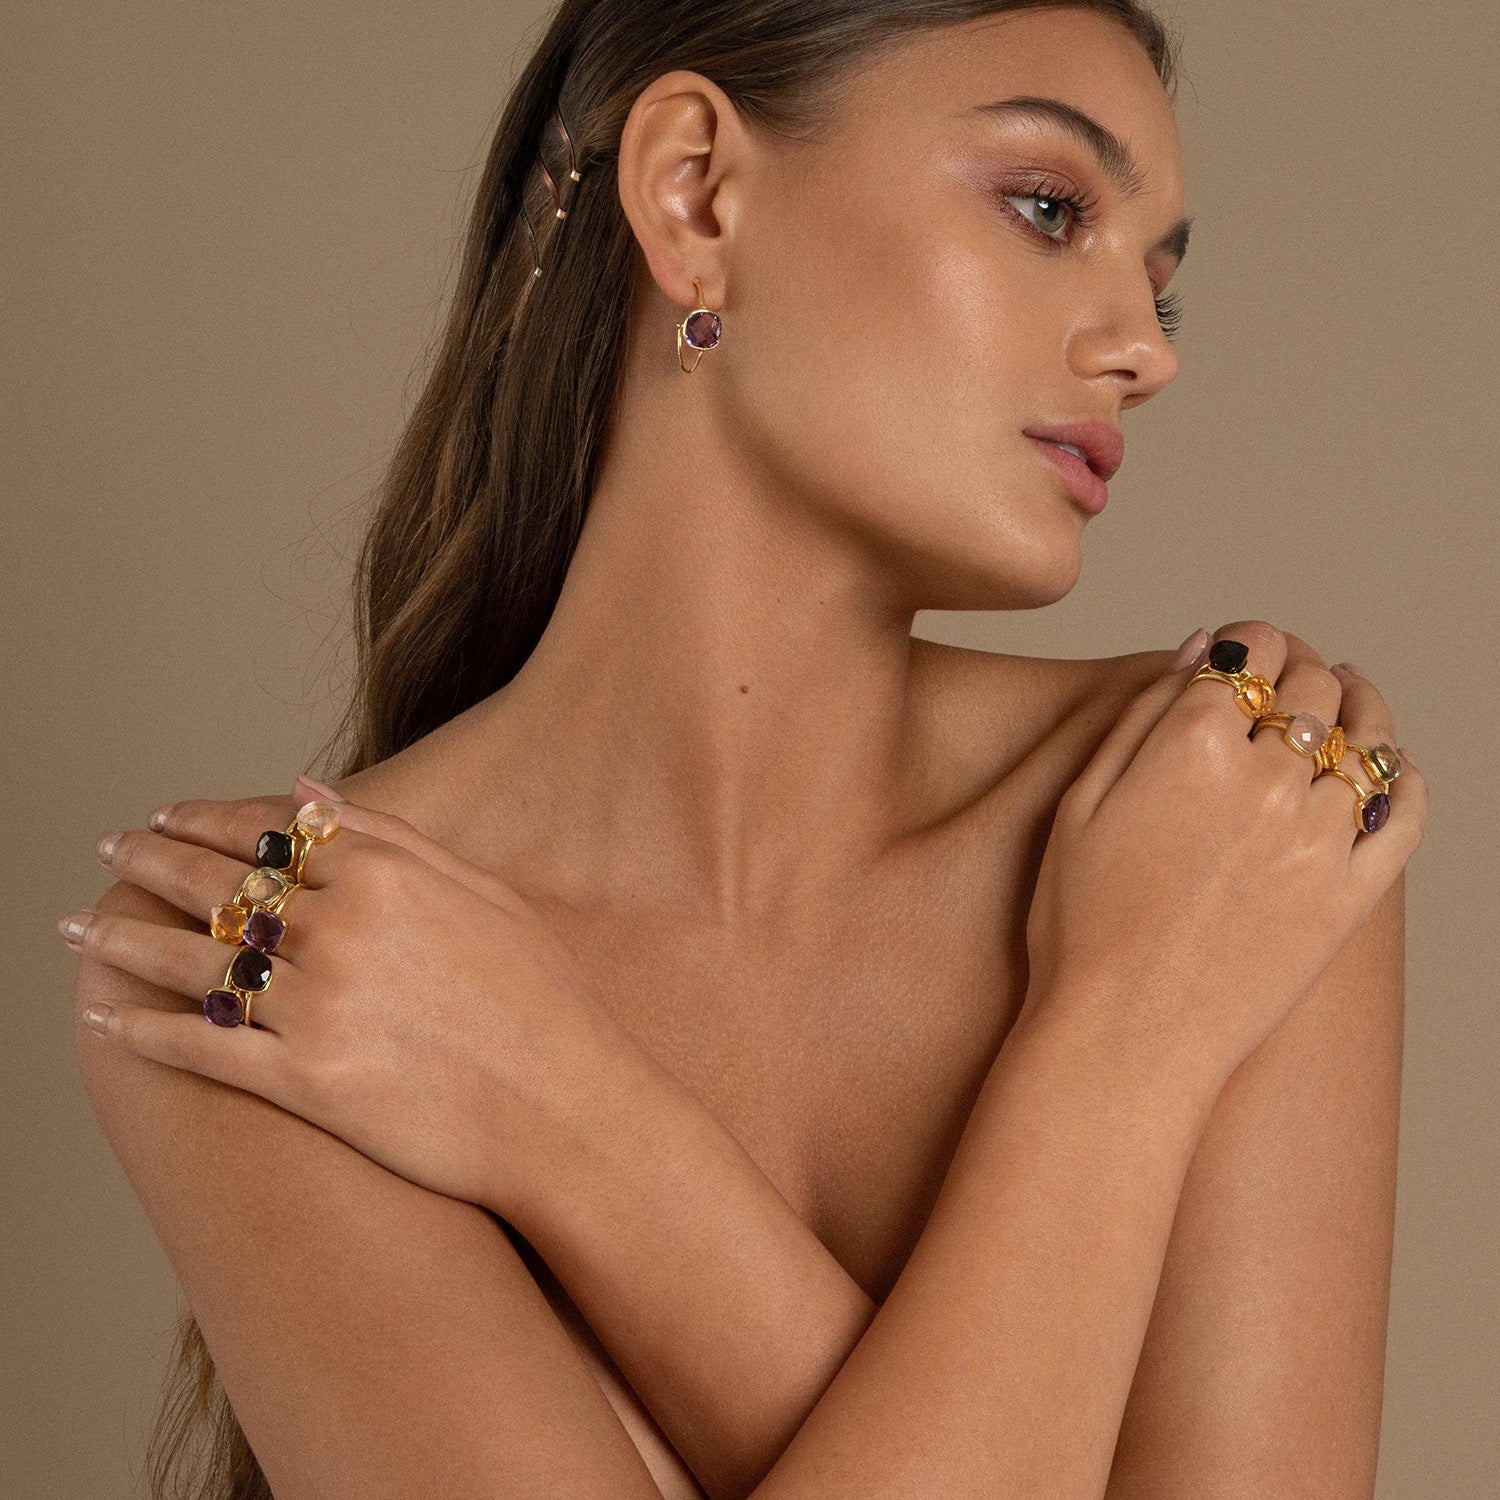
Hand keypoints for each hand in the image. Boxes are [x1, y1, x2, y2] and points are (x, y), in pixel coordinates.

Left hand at [65, 782, 631, 1221]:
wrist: (569, 1111)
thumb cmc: (545, 1000)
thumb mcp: (484, 895)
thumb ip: (395, 836)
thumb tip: (309, 792)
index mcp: (387, 876)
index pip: (268, 832)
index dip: (205, 819)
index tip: (165, 815)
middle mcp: (344, 931)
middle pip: (218, 885)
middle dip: (149, 862)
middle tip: (107, 852)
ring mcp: (321, 1009)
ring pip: (194, 961)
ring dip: (122, 939)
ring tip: (79, 928)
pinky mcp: (309, 1084)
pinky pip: (205, 1049)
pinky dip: (145, 1032)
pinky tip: (107, 1020)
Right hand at [1022, 620, 1427, 1085]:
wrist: (1123, 1036)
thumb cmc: (1080, 922)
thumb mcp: (1079, 802)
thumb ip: (1142, 714)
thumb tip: (1203, 648)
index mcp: (1192, 745)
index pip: (1251, 649)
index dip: (1249, 639)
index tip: (1245, 649)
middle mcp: (1266, 778)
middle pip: (1312, 685)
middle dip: (1300, 666)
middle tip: (1288, 674)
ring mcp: (1318, 838)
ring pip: (1369, 737)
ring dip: (1362, 703)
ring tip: (1351, 694)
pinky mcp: (1351, 894)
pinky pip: (1406, 815)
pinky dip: (1407, 778)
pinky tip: (1393, 767)